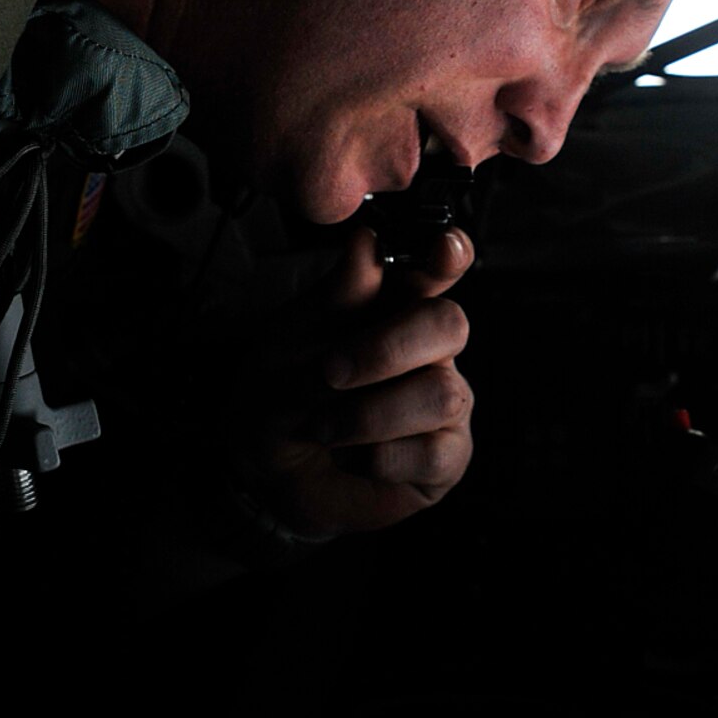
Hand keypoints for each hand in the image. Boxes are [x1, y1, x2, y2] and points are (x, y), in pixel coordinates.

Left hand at [246, 226, 475, 538]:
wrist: (266, 475)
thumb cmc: (280, 397)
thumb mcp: (287, 344)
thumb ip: (333, 299)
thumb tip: (367, 243)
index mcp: (392, 307)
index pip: (436, 268)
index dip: (447, 256)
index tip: (442, 248)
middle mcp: (428, 350)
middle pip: (450, 324)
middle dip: (387, 349)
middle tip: (330, 372)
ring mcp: (444, 403)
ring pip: (442, 395)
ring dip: (367, 416)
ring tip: (322, 428)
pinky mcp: (447, 459)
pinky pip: (435, 453)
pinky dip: (377, 458)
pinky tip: (350, 458)